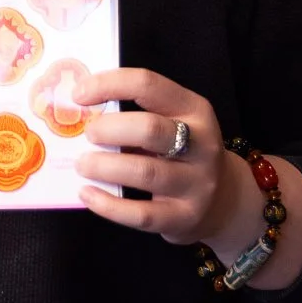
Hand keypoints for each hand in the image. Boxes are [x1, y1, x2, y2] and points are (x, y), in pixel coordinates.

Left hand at [72, 67, 250, 247]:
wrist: (222, 202)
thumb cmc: (181, 153)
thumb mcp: (171, 124)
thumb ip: (135, 114)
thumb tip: (79, 111)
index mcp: (194, 109)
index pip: (149, 85)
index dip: (109, 85)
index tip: (79, 94)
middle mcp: (201, 144)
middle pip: (151, 129)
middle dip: (110, 129)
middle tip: (88, 134)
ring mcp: (196, 183)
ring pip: (145, 172)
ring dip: (104, 166)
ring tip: (82, 164)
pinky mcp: (184, 217)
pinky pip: (142, 214)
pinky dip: (108, 204)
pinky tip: (87, 194)